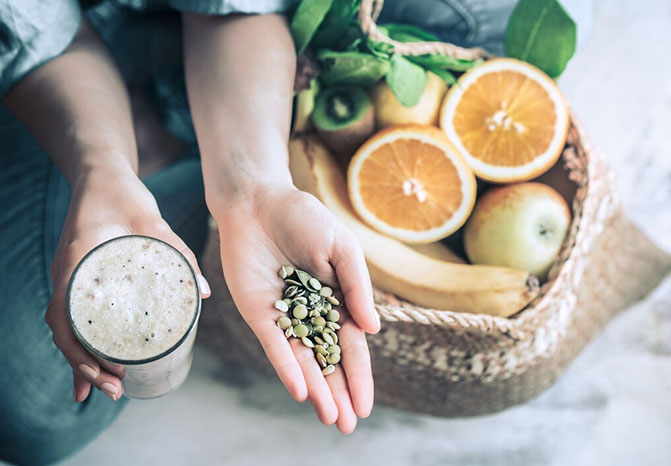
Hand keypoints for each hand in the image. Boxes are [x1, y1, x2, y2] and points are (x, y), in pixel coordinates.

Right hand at [45, 170, 209, 401]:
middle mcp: (65, 276)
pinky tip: (95, 365)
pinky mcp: (79, 278)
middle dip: (85, 368)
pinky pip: (74, 317)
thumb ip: (179, 253)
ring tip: (104, 391)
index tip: (110, 374)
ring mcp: (69, 279)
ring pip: (67, 330)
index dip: (83, 354)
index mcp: (75, 264)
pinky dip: (82, 344)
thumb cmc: (123, 194)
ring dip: (81, 362)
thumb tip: (207, 292)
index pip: (66, 322)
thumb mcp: (153, 220)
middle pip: (65, 334)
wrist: (101, 175)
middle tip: (116, 391)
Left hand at [215, 184, 379, 432]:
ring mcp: (284, 316)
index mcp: (336, 301)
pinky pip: (274, 344)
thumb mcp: (342, 248)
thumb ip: (357, 287)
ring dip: (316, 389)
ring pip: (302, 360)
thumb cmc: (305, 218)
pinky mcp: (258, 313)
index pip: (351, 346)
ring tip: (330, 418)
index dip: (359, 377)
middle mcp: (311, 314)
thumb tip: (374, 330)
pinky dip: (287, 366)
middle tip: (348, 427)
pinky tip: (300, 389)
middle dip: (339, 394)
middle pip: (327, 361)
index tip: (366, 406)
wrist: (259, 201)